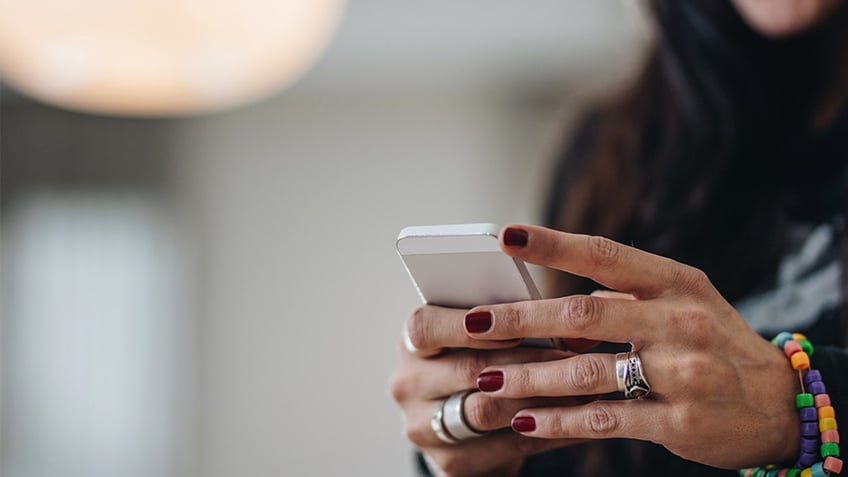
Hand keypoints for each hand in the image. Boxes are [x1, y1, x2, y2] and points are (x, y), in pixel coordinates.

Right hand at [389, 304, 585, 476]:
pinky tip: (575, 420)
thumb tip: (557, 310)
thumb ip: (503, 319)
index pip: (425, 328)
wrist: (463, 420)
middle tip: (571, 356)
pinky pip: (505, 447)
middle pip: (466, 370)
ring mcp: (423, 427)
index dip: (468, 327)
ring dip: (539, 399)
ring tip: (580, 388)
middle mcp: (408, 384)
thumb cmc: (478, 359)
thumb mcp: (477, 335)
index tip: (516, 326)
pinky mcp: (448, 461)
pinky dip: (546, 432)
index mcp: (411, 342)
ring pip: (485, 412)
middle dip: (525, 362)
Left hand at [464, 224, 800, 469]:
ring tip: (484, 379)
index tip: (504, 236)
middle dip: (520, 320)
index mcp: (676, 282)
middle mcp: (680, 322)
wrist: (777, 403)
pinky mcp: (678, 421)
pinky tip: (524, 420)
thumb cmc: (715, 343)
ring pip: (586, 372)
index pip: (605, 254)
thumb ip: (626, 298)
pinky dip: (559, 421)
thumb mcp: (685, 302)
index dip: (552, 244)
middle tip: (471, 323)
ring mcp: (682, 373)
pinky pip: (605, 419)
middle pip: (583, 315)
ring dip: (528, 377)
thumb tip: (561, 309)